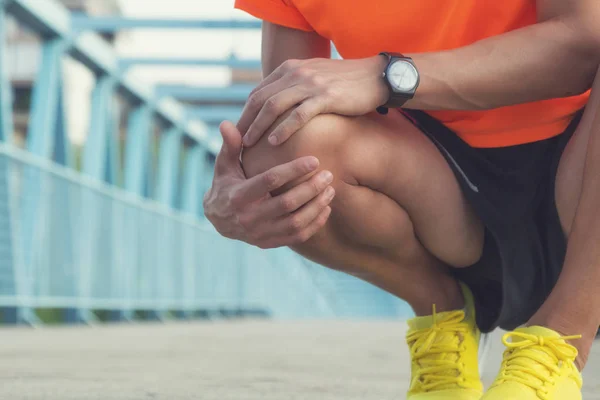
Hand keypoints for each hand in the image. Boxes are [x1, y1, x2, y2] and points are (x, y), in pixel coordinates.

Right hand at [203, 121, 335, 248]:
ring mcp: (260, 233)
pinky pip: (297, 237)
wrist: (219, 220)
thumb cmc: (226, 184)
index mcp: (238, 196)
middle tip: (328, 175)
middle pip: (287, 203)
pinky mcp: (269, 243)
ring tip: (330, 190)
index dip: (293, 170)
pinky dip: (314, 223)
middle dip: (311, 188)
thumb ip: (230, 145)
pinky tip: (326, 208)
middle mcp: (249, 218)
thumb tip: (227, 123)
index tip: (314, 160)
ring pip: (295, 222)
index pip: (270, 181)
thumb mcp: (224, 165)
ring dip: (316, 206)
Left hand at [238, 56, 387, 146]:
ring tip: (249, 145)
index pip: (259, 92)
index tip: (238, 133)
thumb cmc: (345, 83)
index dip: (245, 114)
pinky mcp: (325, 96)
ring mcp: (310, 84)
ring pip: (274, 106)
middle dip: (246, 122)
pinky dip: (283, 128)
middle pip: (261, 99)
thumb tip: (277, 109)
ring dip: (258, 126)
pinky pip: (298, 114)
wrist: (375, 76)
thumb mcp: (314, 78)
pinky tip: (274, 142)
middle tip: (236, 143)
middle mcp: (296, 73)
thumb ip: (294, 88)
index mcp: (290, 68)